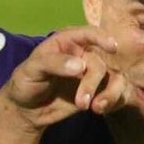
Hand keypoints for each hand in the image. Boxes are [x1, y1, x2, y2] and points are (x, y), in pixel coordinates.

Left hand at [0, 27, 128, 131]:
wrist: (27, 109)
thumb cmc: (26, 82)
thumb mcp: (31, 70)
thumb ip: (53, 63)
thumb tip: (80, 66)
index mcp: (67, 42)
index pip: (88, 34)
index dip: (101, 38)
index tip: (112, 47)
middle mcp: (83, 55)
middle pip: (98, 64)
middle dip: (92, 83)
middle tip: (81, 103)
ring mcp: (92, 75)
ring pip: (115, 78)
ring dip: (110, 94)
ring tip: (97, 108)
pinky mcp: (98, 93)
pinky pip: (118, 93)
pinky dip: (115, 101)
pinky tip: (101, 109)